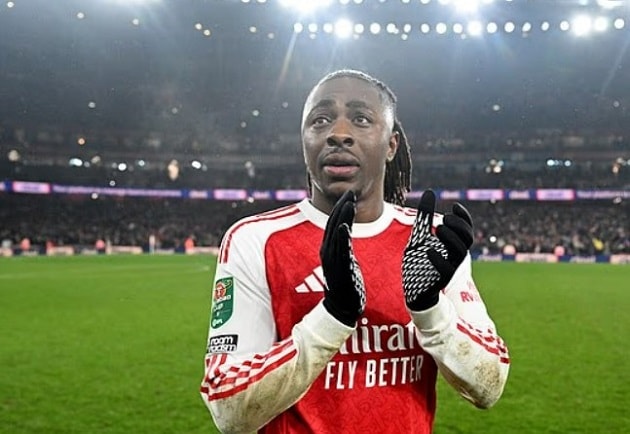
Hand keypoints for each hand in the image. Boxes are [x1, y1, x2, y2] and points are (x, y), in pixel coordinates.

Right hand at [320, 190, 365, 326]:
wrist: (342, 308)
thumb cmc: (346, 284)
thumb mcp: (345, 260)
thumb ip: (344, 245)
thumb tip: (348, 232)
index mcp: (329, 248)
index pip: (333, 223)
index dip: (340, 208)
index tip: (349, 195)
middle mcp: (327, 252)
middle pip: (333, 224)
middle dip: (341, 207)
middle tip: (350, 193)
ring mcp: (332, 260)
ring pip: (336, 234)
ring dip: (342, 217)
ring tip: (349, 203)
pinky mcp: (339, 269)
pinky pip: (340, 251)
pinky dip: (341, 237)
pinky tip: (345, 226)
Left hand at [402, 190, 473, 310]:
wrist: (413, 288)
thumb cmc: (420, 260)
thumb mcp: (420, 235)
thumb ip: (425, 216)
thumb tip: (430, 192)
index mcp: (453, 245)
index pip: (467, 230)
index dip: (465, 218)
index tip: (454, 206)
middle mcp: (454, 256)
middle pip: (467, 239)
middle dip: (459, 226)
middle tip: (445, 218)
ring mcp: (449, 268)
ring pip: (459, 253)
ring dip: (451, 238)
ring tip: (438, 228)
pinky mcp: (439, 280)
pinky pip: (445, 271)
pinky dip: (438, 259)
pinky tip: (428, 249)